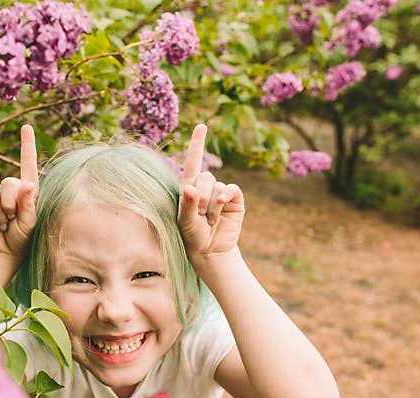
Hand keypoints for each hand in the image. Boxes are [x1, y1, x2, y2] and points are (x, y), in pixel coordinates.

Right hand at [0, 124, 38, 264]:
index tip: (26, 126)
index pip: (27, 164)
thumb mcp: (30, 224)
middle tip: (12, 220)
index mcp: (28, 190)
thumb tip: (28, 184)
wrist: (2, 251)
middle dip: (10, 204)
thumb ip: (29, 205)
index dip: (26, 145)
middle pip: (8, 182)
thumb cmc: (22, 239)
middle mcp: (12, 189)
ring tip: (3, 224)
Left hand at [176, 124, 244, 267]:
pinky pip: (231, 188)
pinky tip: (222, 205)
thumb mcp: (185, 222)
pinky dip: (226, 195)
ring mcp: (221, 192)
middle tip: (201, 215)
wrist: (211, 250)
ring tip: (210, 220)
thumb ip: (187, 205)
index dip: (197, 143)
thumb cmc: (193, 236)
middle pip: (204, 176)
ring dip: (212, 205)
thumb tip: (189, 188)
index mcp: (189, 188)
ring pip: (216, 185)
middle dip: (201, 197)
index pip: (193, 162)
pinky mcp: (235, 198)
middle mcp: (205, 187)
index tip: (201, 126)